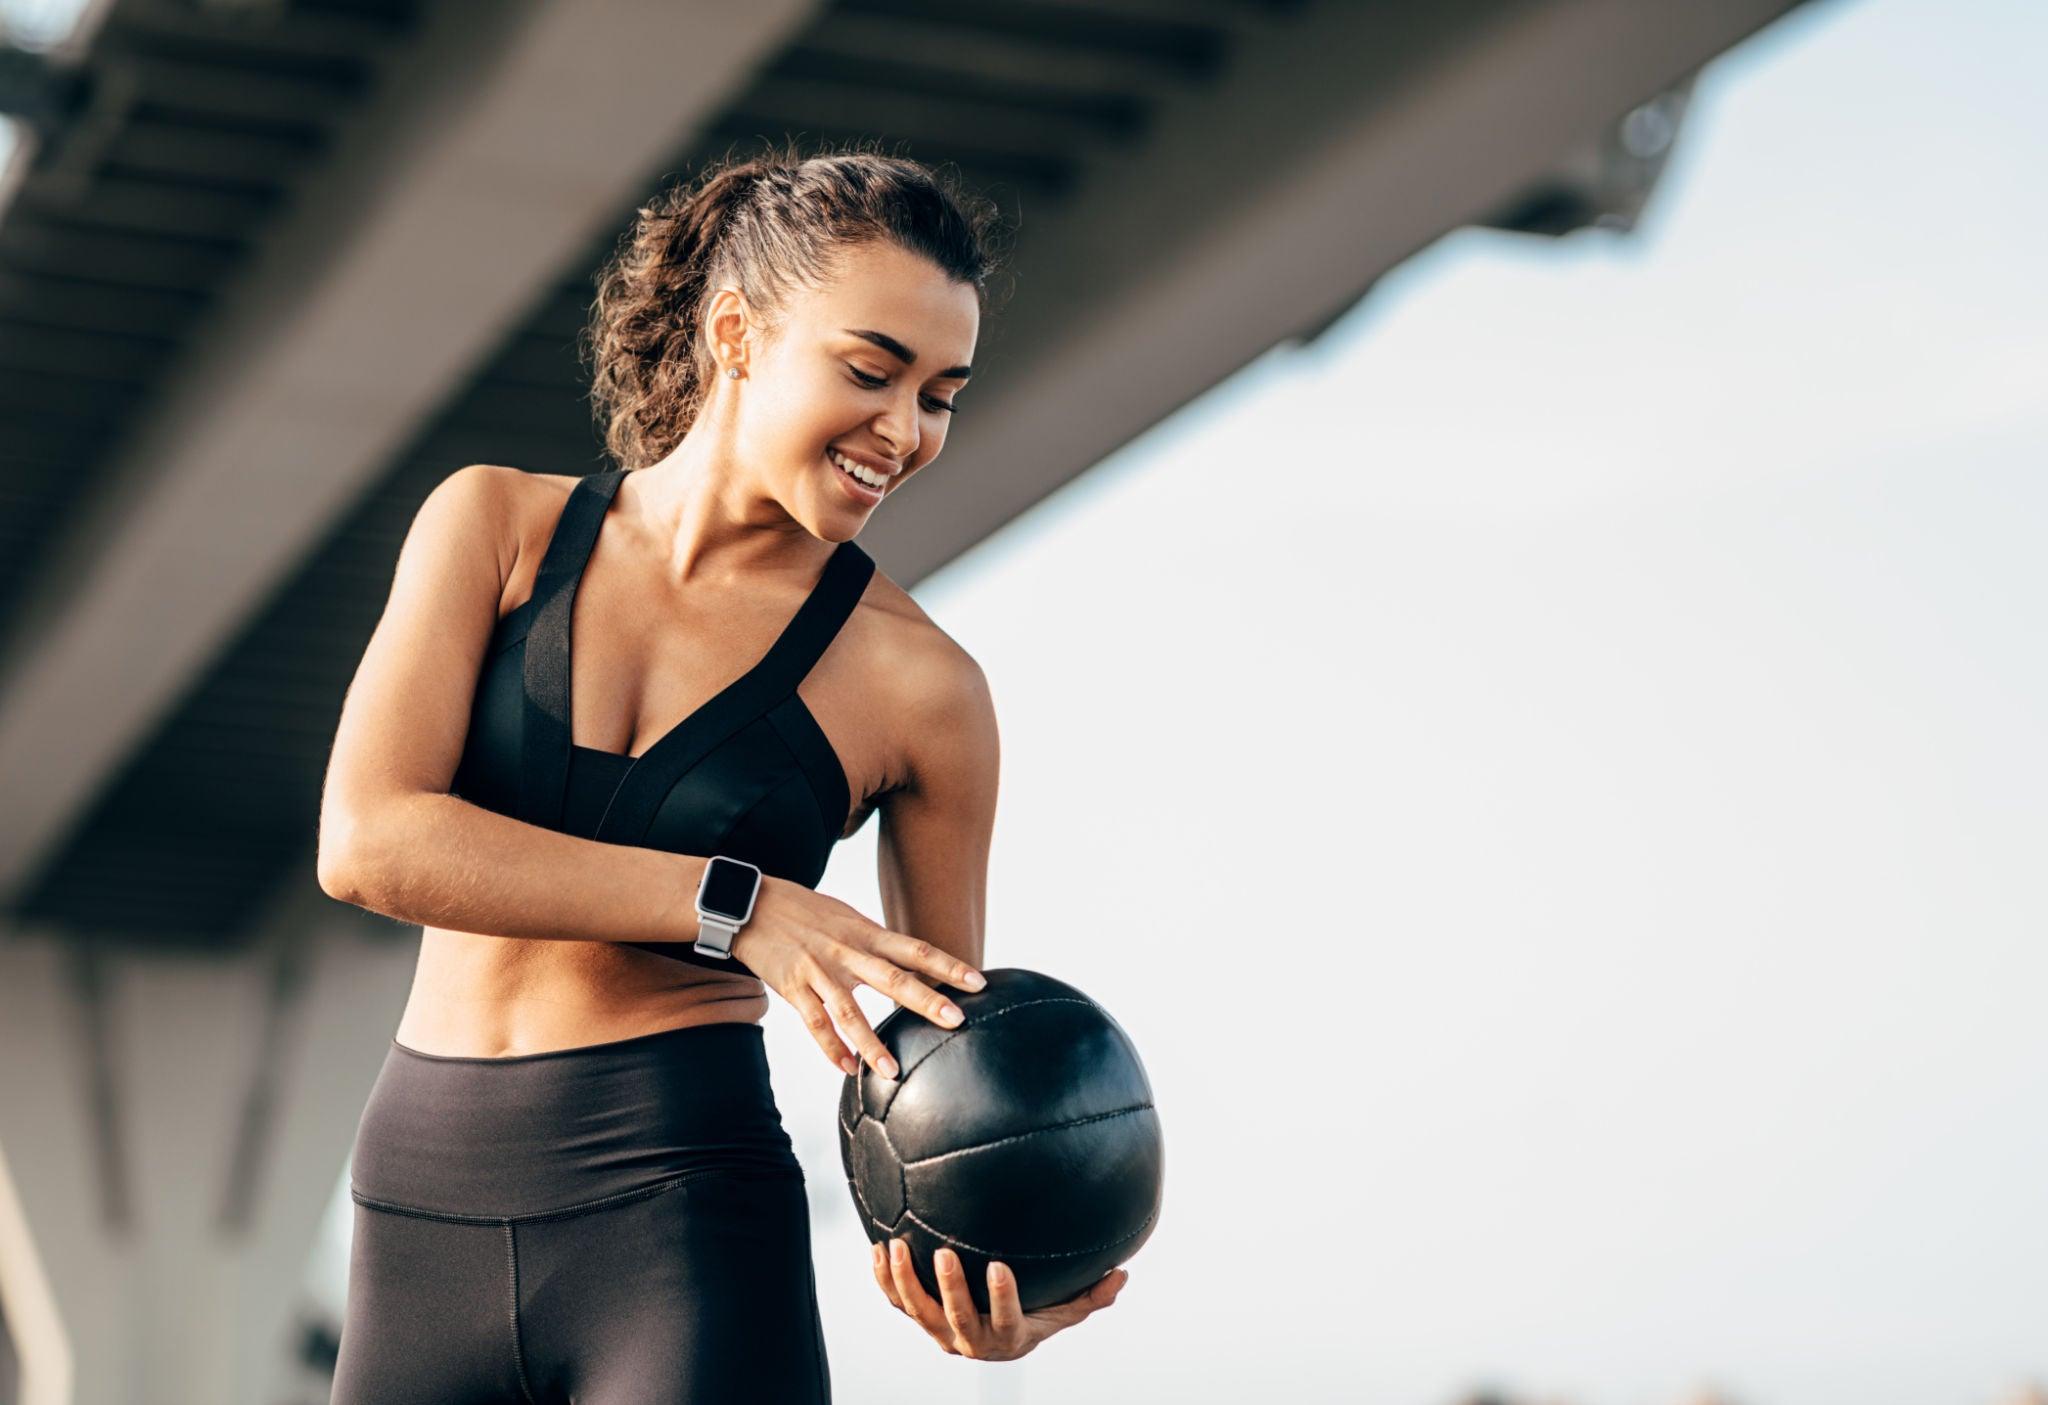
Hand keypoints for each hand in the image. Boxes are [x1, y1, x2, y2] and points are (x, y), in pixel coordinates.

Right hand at [729, 875, 984, 1077]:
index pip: (915, 949)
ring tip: (892, 1071)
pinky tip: (847, 1068)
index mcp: (865, 932)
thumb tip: (908, 961)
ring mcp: (818, 970)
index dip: (948, 964)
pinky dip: (831, 1048)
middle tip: (956, 1020)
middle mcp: (846, 951)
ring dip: (872, 1043)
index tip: (979, 982)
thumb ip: (874, 940)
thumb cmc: (802, 911)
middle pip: (892, 978)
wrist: (749, 903)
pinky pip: (814, 1023)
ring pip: (849, 1011)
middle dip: (925, 1000)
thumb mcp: (844, 917)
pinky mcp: (792, 987)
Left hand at [870, 1236, 1127, 1360]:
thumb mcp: (1063, 1312)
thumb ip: (1090, 1297)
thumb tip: (1122, 1274)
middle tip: (945, 1253)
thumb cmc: (1033, 1316)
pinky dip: (884, 1279)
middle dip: (949, 1288)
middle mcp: (970, 1340)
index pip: (1006, 1320)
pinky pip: (896, 1303)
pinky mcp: (919, 1319)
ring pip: (918, 1313)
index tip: (1000, 1266)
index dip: (1003, 1298)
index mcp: (1007, 1337)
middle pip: (956, 1318)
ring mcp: (940, 1331)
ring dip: (906, 1280)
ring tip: (898, 1246)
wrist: (993, 1338)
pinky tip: (879, 1249)